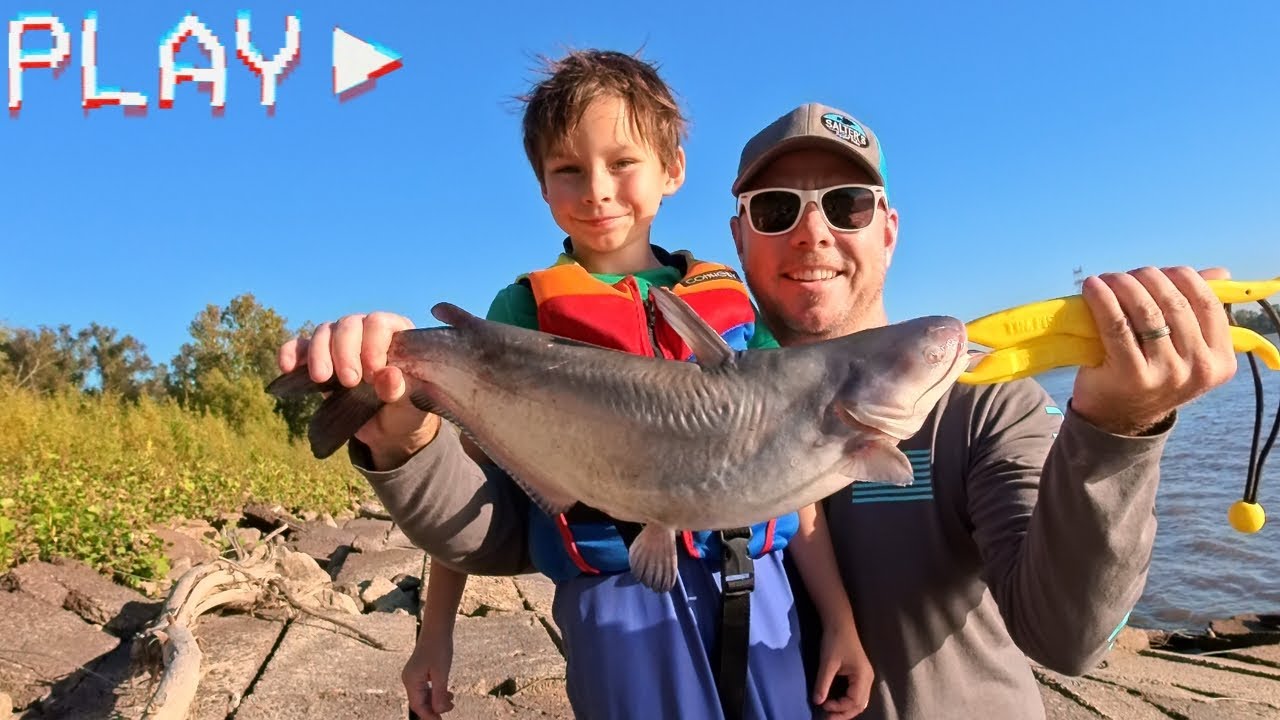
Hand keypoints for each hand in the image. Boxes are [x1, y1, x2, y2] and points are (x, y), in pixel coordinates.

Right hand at [278, 312, 440, 466]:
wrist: (387, 427)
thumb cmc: (405, 408)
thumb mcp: (411, 403)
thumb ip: (402, 389)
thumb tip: (388, 375)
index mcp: (396, 334)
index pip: (379, 323)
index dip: (373, 345)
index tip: (374, 374)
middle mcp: (367, 331)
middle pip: (348, 324)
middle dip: (344, 351)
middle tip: (350, 381)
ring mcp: (341, 343)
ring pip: (324, 332)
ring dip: (319, 353)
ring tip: (321, 378)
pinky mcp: (320, 358)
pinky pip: (300, 347)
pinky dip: (291, 353)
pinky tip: (286, 367)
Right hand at [402, 629, 454, 718]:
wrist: (437, 629)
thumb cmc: (439, 648)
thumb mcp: (442, 673)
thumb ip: (439, 694)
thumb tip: (439, 711)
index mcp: (411, 680)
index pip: (418, 706)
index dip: (429, 716)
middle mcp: (409, 679)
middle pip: (420, 702)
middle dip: (434, 709)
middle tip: (449, 713)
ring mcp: (413, 675)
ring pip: (423, 695)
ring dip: (436, 701)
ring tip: (452, 703)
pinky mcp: (419, 671)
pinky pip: (426, 687)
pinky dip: (436, 692)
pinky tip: (448, 694)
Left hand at [813, 621, 872, 718]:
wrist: (839, 622)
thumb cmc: (835, 640)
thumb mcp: (827, 663)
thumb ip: (823, 683)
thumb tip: (817, 702)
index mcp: (863, 676)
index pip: (854, 701)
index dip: (839, 708)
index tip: (823, 705)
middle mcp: (868, 679)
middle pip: (860, 705)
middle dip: (844, 713)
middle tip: (827, 718)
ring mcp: (865, 677)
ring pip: (859, 701)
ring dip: (846, 709)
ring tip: (831, 712)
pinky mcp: (860, 674)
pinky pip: (857, 694)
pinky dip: (847, 701)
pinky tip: (836, 702)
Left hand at [1071, 267, 1236, 435]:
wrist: (1118, 418)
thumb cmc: (1151, 372)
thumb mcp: (1182, 348)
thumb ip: (1197, 311)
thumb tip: (1219, 272)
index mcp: (1220, 360)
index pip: (1207, 304)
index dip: (1181, 278)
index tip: (1157, 272)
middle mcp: (1199, 369)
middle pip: (1175, 304)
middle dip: (1147, 279)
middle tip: (1125, 276)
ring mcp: (1167, 374)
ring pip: (1147, 311)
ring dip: (1124, 285)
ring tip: (1106, 279)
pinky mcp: (1132, 374)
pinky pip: (1117, 325)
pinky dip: (1103, 299)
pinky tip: (1091, 287)